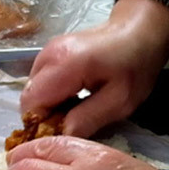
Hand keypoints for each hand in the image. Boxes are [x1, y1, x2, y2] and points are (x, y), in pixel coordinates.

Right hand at [21, 0, 168, 137]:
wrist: (139, 31)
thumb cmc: (134, 65)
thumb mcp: (119, 101)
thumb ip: (87, 120)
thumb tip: (60, 137)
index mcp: (64, 65)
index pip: (31, 104)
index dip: (42, 124)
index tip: (63, 132)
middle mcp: (48, 55)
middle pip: (29, 97)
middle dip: (46, 116)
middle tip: (73, 122)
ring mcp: (46, 51)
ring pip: (33, 91)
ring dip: (50, 105)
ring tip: (77, 108)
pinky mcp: (50, 53)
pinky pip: (40, 82)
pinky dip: (52, 95)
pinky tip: (74, 96)